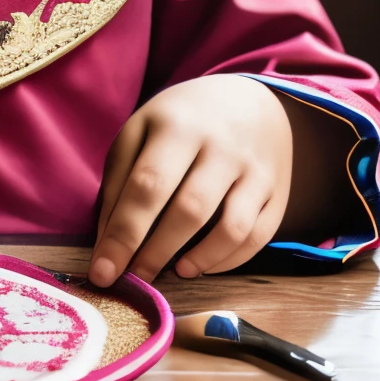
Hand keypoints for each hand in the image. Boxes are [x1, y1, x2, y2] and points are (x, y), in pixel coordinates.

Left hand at [89, 74, 291, 286]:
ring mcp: (255, 170)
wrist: (250, 100)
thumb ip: (119, 180)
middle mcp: (221, 146)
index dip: (123, 234)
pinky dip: (229, 260)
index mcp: (176, 125)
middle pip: (189, 210)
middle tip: (134, 280)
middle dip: (156, 252)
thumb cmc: (180, 120)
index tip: (103, 272)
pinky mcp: (277, 192)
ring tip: (173, 272)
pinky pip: (258, 236)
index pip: (147, 186)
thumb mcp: (139, 131)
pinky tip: (201, 265)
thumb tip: (108, 241)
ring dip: (199, 260)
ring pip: (231, 228)